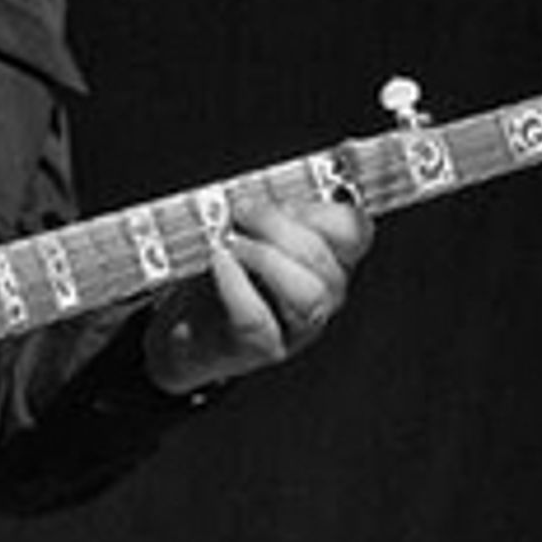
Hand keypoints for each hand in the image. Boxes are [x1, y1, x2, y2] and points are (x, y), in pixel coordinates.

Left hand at [143, 193, 371, 396]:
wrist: (187, 324)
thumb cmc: (222, 272)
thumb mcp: (250, 232)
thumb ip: (267, 212)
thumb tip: (257, 192)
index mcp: (330, 258)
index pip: (355, 233)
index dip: (327, 212)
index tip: (286, 198)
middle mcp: (324, 296)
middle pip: (326, 263)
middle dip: (280, 229)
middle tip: (241, 212)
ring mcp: (298, 328)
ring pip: (308, 295)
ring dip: (266, 259)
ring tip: (231, 244)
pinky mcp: (262, 348)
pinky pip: (257, 319)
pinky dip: (235, 286)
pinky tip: (220, 263)